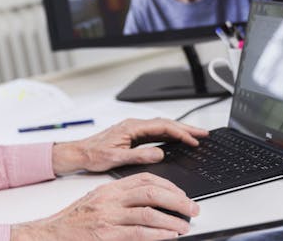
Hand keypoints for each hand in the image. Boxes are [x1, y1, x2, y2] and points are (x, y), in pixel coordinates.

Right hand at [10, 172, 198, 240]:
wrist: (50, 234)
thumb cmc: (74, 221)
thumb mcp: (97, 201)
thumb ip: (121, 199)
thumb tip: (149, 202)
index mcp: (109, 188)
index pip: (145, 178)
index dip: (168, 185)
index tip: (182, 194)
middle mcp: (110, 199)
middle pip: (151, 192)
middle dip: (177, 200)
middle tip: (192, 209)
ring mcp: (108, 216)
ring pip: (148, 212)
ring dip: (172, 220)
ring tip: (185, 226)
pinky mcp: (106, 234)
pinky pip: (138, 233)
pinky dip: (158, 234)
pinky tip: (170, 236)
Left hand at [52, 117, 207, 173]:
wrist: (79, 153)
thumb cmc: (93, 155)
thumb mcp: (116, 158)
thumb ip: (138, 155)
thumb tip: (159, 153)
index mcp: (131, 127)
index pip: (162, 127)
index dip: (180, 132)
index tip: (194, 140)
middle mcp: (133, 125)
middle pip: (165, 124)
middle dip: (186, 128)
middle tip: (203, 134)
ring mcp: (133, 129)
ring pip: (161, 127)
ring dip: (179, 131)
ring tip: (195, 136)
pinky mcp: (132, 135)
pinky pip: (155, 133)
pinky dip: (169, 135)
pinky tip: (176, 140)